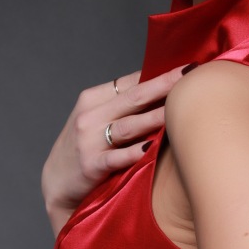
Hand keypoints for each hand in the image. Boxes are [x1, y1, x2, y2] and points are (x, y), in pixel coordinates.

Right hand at [41, 66, 186, 234]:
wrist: (57, 182)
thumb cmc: (86, 147)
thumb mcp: (96, 118)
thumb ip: (123, 105)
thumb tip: (164, 87)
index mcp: (93, 98)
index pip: (131, 81)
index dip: (159, 72)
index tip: (186, 66)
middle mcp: (90, 116)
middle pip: (134, 97)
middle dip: (164, 84)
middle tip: (190, 74)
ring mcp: (90, 141)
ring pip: (130, 125)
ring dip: (157, 116)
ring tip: (181, 108)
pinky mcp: (91, 165)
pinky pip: (117, 157)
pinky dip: (135, 152)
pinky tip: (153, 146)